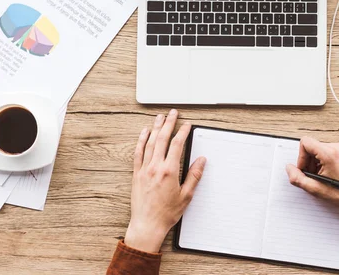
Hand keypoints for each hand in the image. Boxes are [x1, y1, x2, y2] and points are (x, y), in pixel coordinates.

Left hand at [124, 110, 205, 252]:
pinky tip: (144, 133)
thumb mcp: (186, 196)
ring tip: (160, 117)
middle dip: (169, 123)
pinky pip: (138, 153)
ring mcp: (144, 169)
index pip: (177, 145)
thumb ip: (194, 176)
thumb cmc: (166, 213)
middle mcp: (155, 167)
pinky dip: (141, 141)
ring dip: (155, 128)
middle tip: (173, 113)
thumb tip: (201, 161)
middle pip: (162, 139)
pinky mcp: (136, 174)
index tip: (186, 125)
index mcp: (169, 171)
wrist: (147, 224)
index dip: (182, 132)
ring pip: (150, 143)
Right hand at [286, 137, 338, 223]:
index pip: (305, 142)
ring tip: (320, 177)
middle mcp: (337, 147)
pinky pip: (326, 152)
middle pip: (311, 146)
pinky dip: (322, 162)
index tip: (304, 169)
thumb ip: (298, 178)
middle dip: (308, 162)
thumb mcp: (315, 189)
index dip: (301, 157)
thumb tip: (289, 169)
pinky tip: (326, 175)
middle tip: (312, 176)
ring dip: (315, 163)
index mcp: (329, 153)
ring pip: (318, 149)